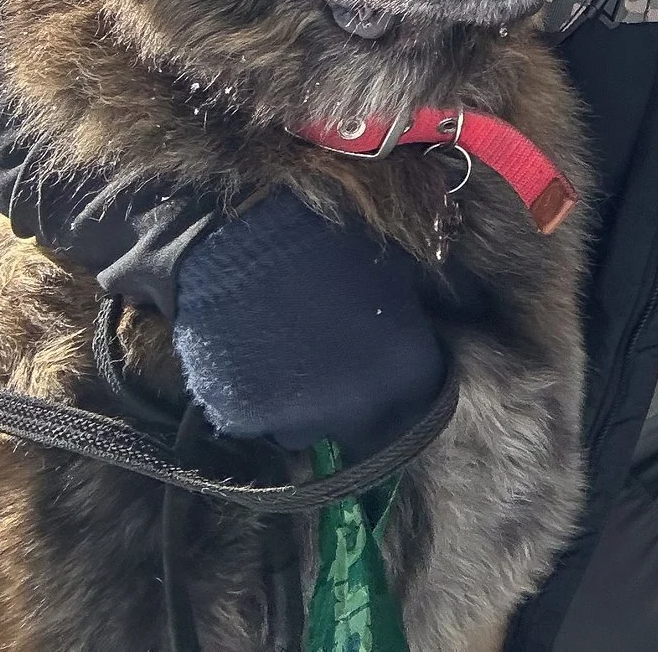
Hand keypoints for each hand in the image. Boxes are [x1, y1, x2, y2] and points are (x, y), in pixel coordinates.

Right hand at [168, 189, 445, 459]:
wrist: (245, 229)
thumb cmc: (332, 234)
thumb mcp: (393, 272)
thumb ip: (404, 322)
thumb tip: (406, 335)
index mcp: (405, 375)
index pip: (418, 407)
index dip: (401, 390)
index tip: (386, 373)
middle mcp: (356, 412)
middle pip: (361, 429)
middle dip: (353, 405)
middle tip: (333, 364)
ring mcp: (294, 422)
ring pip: (303, 427)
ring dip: (301, 403)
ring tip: (286, 352)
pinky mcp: (240, 419)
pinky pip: (254, 417)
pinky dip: (253, 395)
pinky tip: (249, 352)